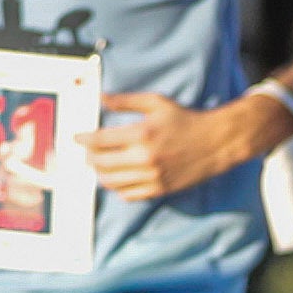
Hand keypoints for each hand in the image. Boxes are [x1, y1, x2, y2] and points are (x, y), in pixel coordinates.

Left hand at [86, 86, 274, 203]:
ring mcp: (152, 177)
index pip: (100, 141)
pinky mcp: (159, 190)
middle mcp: (145, 159)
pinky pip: (128, 195)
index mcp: (142, 135)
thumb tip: (101, 98)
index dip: (84, 139)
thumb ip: (125, 101)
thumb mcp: (156, 103)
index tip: (76, 137)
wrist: (215, 142)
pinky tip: (117, 177)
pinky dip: (117, 187)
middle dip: (89, 157)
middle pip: (102, 164)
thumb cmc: (184, 119)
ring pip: (112, 182)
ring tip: (99, 165)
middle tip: (87, 151)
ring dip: (100, 174)